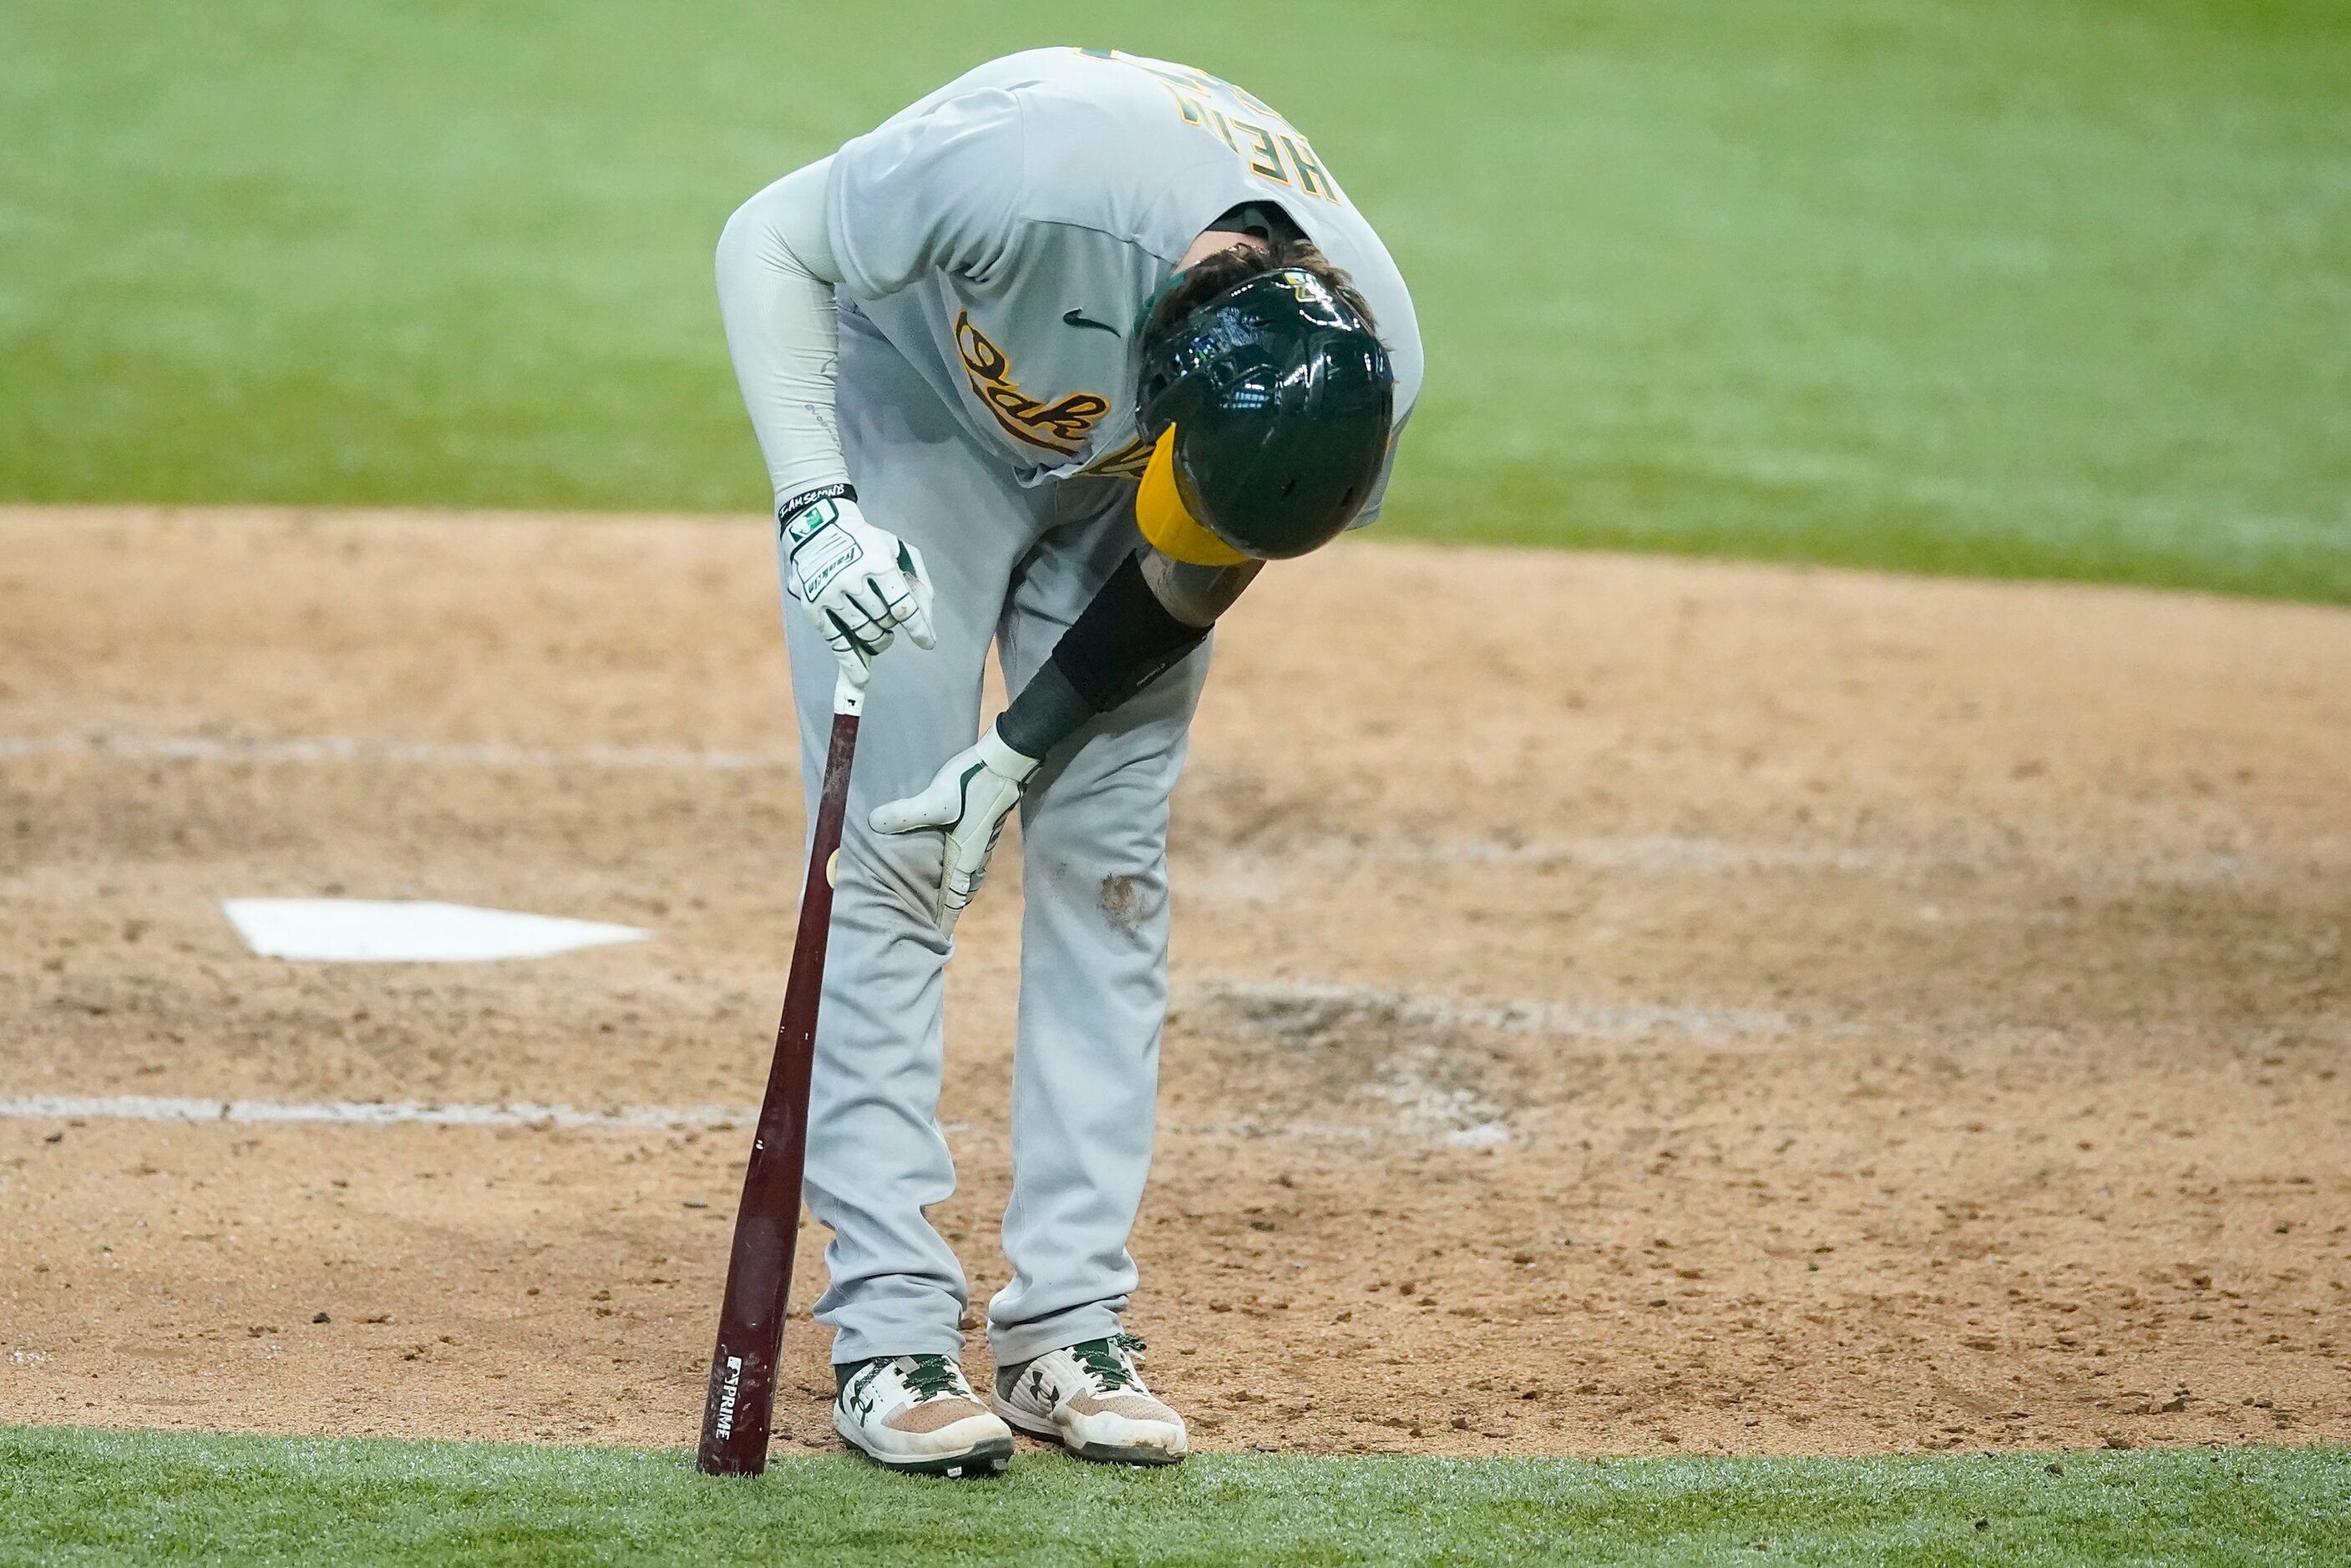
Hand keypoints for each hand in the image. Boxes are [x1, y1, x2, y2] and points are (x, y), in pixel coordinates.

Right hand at [779, 486, 935, 685]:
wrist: (817, 527)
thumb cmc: (868, 542)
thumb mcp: (899, 550)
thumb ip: (919, 585)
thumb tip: (926, 626)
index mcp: (876, 561)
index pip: (903, 606)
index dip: (918, 628)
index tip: (927, 643)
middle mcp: (850, 578)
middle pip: (884, 622)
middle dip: (892, 624)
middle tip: (888, 617)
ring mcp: (829, 593)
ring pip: (864, 633)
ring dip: (877, 637)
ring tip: (877, 627)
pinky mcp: (812, 605)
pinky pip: (836, 642)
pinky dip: (851, 663)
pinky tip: (862, 679)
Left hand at [870, 725, 1039, 934]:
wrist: (1006, 760)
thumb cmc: (972, 780)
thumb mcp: (936, 798)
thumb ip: (907, 813)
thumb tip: (874, 824)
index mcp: (964, 854)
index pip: (953, 896)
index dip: (945, 918)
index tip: (938, 939)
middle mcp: (975, 854)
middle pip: (961, 892)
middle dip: (949, 910)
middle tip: (934, 926)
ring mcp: (981, 842)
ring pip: (968, 878)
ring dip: (956, 892)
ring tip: (941, 903)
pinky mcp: (982, 829)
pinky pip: (970, 863)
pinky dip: (960, 874)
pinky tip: (952, 865)